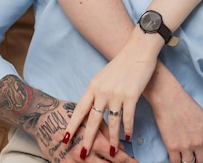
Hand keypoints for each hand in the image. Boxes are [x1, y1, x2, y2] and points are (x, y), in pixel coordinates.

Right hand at [0, 75, 134, 162]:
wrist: (43, 116)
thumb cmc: (69, 111)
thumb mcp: (90, 116)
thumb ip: (106, 130)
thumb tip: (121, 144)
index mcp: (92, 137)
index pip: (114, 153)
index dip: (127, 160)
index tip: (136, 162)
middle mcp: (83, 152)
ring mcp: (72, 160)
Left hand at [63, 27, 160, 154]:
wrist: (138, 50)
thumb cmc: (122, 63)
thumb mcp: (104, 76)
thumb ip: (98, 91)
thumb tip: (93, 107)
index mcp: (94, 86)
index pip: (80, 109)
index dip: (72, 125)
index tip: (65, 138)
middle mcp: (102, 91)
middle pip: (92, 120)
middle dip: (87, 139)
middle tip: (82, 154)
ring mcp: (117, 94)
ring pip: (112, 123)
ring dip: (113, 139)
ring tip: (113, 151)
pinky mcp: (131, 95)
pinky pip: (128, 118)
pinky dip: (128, 129)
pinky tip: (128, 136)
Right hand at [145, 64, 202, 162]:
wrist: (168, 97)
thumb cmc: (184, 102)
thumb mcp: (202, 116)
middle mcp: (199, 141)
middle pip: (202, 162)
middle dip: (199, 162)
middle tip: (195, 160)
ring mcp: (186, 145)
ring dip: (188, 162)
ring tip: (185, 158)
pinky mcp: (172, 147)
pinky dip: (176, 162)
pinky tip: (176, 158)